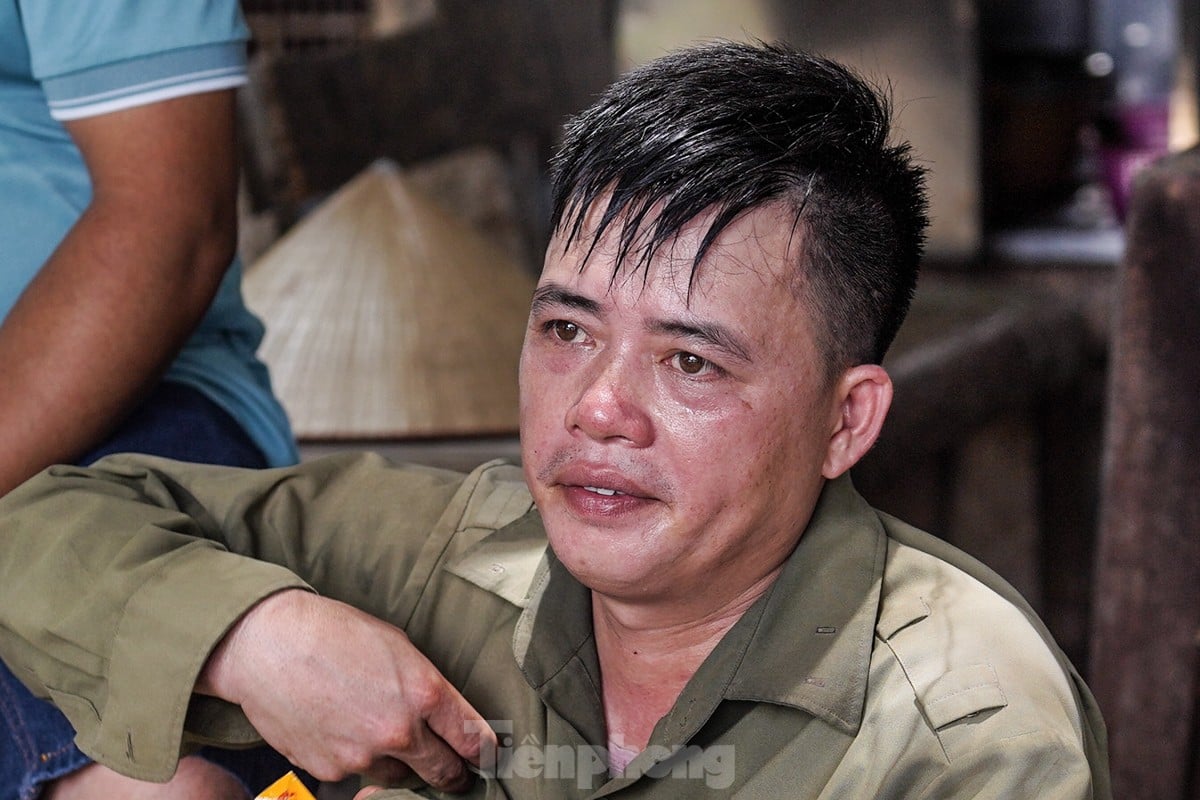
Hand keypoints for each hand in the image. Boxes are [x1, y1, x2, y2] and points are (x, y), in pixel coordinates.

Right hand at [199, 589, 494, 791]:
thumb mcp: (396, 645)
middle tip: (456, 771)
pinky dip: (356, 759)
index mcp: (423, 693)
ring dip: (400, 764)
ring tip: (383, 735)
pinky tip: (342, 729)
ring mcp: (363, 756)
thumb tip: (445, 713)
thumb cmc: (332, 633)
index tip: (487, 756)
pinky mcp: (330, 770)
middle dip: (453, 773)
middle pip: (443, 771)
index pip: (472, 738)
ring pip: (398, 776)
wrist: (267, 646)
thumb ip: (425, 685)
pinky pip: (356, 774)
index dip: (484, 751)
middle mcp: (399, 731)